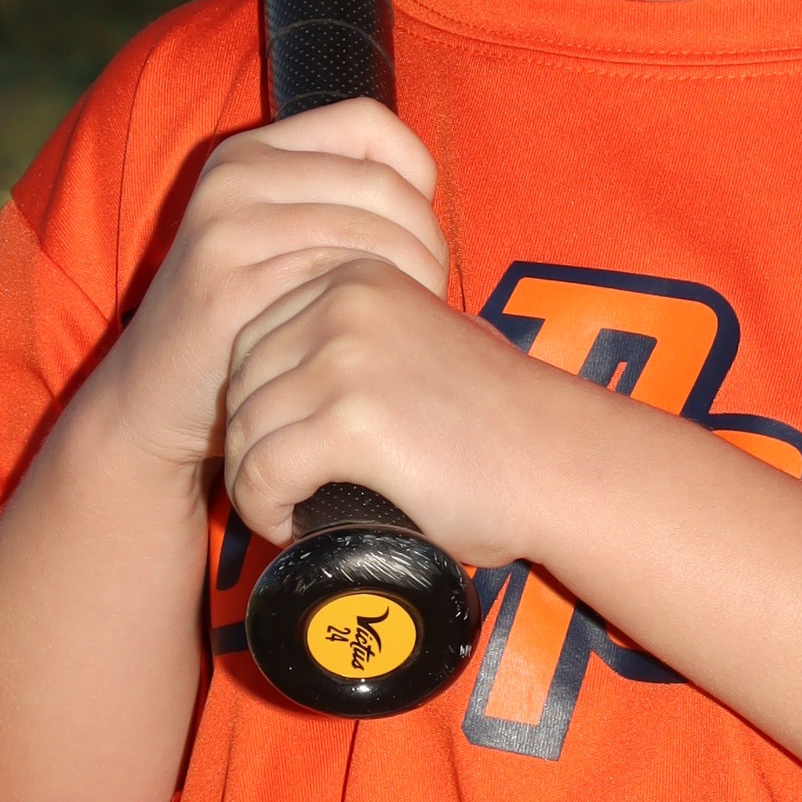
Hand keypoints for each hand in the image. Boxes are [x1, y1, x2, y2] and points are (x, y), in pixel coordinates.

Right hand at [97, 100, 447, 489]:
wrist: (155, 393)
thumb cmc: (242, 318)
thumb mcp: (275, 238)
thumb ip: (335, 201)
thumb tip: (425, 192)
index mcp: (249, 153)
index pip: (367, 122)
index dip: (415, 168)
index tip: (418, 227)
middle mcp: (233, 179)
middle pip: (380, 184)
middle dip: (426, 239)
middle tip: (430, 288)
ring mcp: (226, 232)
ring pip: (369, 234)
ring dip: (413, 280)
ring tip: (413, 315)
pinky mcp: (229, 290)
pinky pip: (338, 284)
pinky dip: (373, 311)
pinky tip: (375, 339)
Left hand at [224, 262, 551, 564]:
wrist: (562, 464)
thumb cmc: (499, 423)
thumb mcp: (419, 342)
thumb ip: (362, 337)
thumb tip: (290, 377)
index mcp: (358, 276)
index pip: (252, 337)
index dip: (255, 403)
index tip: (284, 448)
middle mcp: (345, 303)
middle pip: (239, 382)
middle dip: (249, 444)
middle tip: (283, 490)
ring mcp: (346, 359)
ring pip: (244, 430)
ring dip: (253, 484)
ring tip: (288, 511)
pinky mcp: (351, 422)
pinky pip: (262, 472)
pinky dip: (264, 510)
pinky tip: (291, 526)